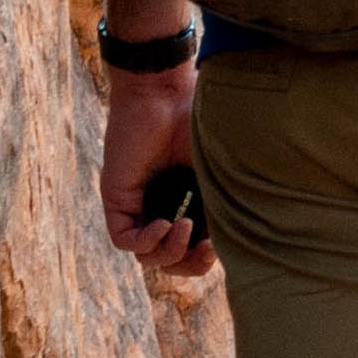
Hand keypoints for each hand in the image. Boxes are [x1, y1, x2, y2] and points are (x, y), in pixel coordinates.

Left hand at [96, 69, 211, 282]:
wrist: (164, 92)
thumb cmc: (199, 120)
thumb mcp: (222, 171)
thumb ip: (227, 206)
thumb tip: (239, 242)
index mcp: (189, 202)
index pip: (191, 250)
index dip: (203, 261)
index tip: (217, 248)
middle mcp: (163, 207)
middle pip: (169, 261)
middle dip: (186, 266)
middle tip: (202, 250)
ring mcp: (139, 205)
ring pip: (147, 255)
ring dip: (168, 253)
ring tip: (182, 226)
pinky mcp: (118, 198)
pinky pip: (125, 239)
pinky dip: (146, 241)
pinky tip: (164, 224)